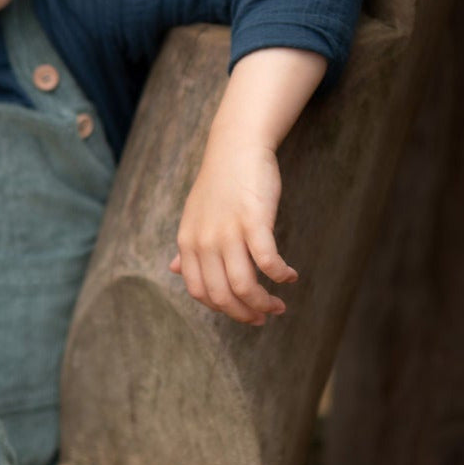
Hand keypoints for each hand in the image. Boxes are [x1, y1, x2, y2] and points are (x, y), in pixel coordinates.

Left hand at [170, 131, 296, 326]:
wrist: (235, 147)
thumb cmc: (219, 184)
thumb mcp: (193, 217)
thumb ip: (187, 247)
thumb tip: (173, 270)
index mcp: (188, 243)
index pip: (199, 291)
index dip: (222, 309)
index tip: (240, 312)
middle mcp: (204, 242)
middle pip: (222, 295)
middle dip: (245, 314)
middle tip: (264, 317)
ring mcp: (227, 232)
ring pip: (244, 286)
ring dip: (264, 302)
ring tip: (279, 305)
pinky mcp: (254, 221)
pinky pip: (267, 262)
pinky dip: (280, 275)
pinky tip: (290, 276)